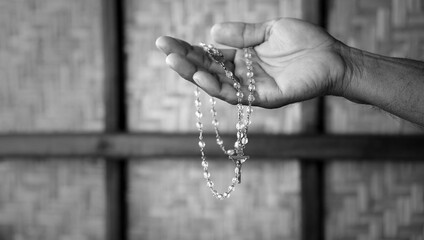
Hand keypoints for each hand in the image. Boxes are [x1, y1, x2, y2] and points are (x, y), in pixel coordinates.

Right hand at [156, 18, 346, 107]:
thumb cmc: (305, 42)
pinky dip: (217, 87)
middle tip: (163, 49)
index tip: (166, 41)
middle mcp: (243, 74)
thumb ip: (242, 34)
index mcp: (243, 57)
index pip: (209, 54)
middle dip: (184, 59)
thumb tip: (212, 32)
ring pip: (216, 83)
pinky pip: (236, 94)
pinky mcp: (263, 98)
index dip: (188, 48)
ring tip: (173, 61)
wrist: (333, 57)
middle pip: (207, 68)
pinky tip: (201, 76)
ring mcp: (251, 88)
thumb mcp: (269, 30)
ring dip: (194, 74)